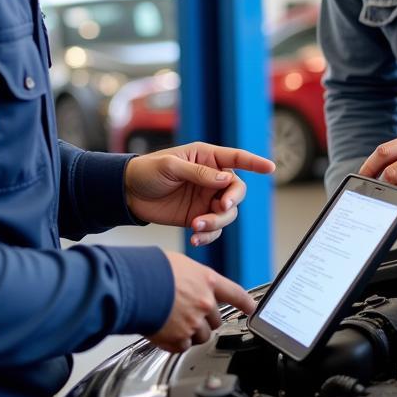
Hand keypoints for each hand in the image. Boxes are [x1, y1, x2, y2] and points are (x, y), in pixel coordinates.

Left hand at [125, 142, 274, 246]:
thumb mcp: (171, 166)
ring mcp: (205, 199)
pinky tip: (195, 237)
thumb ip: (199, 173)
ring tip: (197, 226)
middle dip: (231, 202)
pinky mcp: (197, 217)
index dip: (254, 163)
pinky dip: (208, 235)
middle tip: (220, 208)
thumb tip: (225, 179)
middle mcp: (211, 179)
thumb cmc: (146, 170)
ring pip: (227, 214)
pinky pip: (213, 229)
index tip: (271, 167)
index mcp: (206, 158)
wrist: (126, 193)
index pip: (236, 158)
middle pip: (236, 191)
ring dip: (216, 222)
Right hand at [148, 251, 255, 352]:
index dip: (246, 304)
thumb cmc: (151, 270)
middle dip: (204, 320)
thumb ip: (192, 279)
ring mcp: (193, 322)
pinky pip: (183, 347)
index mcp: (207, 281)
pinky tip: (164, 330)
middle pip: (216, 321)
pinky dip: (175, 342)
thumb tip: (191, 285)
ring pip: (201, 337)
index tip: (251, 309)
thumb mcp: (179, 265)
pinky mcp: (179, 338)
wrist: (133, 285)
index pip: (236, 294)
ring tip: (173, 321)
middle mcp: (205, 303)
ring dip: (190, 333)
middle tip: (187, 313)